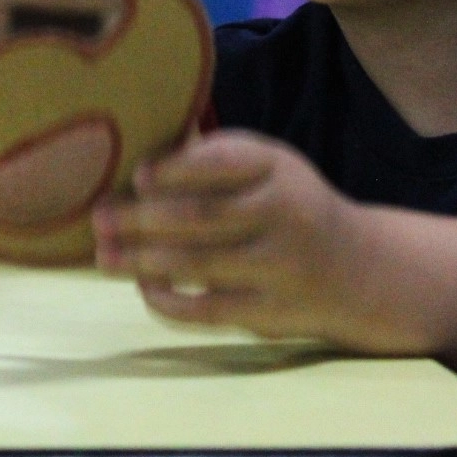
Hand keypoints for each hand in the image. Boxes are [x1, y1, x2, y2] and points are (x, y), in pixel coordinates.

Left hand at [92, 130, 365, 342]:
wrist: (358, 268)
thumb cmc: (289, 205)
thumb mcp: (269, 166)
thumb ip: (215, 157)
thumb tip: (141, 144)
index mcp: (277, 167)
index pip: (222, 163)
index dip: (176, 169)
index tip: (138, 176)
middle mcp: (283, 213)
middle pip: (201, 216)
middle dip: (141, 219)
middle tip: (98, 218)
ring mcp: (279, 265)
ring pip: (199, 263)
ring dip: (142, 260)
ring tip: (103, 256)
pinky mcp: (272, 311)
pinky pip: (211, 308)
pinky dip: (171, 300)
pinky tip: (143, 288)